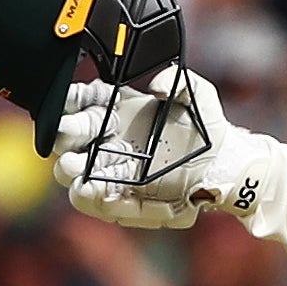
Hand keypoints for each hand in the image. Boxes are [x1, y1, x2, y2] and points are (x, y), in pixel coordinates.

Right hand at [53, 66, 244, 228]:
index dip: (72, 100)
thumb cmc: (204, 128)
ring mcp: (111, 168)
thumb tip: (157, 84)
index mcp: (117, 110)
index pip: (81, 101)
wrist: (219, 163)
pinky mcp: (122, 193)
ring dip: (78, 179)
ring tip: (85, 184)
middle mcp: (106, 139)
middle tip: (71, 144)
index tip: (72, 99)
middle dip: (67, 140)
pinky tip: (105, 196)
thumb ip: (182, 83)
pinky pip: (104, 202)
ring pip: (78, 176)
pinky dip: (107, 202)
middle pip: (70, 140)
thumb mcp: (200, 98)